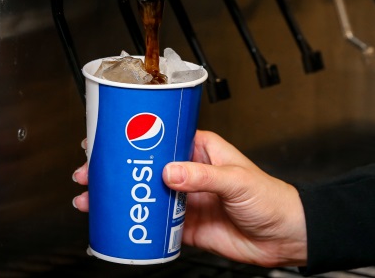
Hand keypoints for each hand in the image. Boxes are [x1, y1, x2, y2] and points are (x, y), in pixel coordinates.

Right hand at [72, 131, 306, 267]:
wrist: (285, 236)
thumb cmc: (271, 198)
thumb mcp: (237, 180)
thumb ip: (203, 177)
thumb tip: (169, 173)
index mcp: (203, 150)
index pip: (162, 138)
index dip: (134, 138)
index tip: (109, 139)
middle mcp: (191, 172)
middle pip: (145, 167)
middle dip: (116, 169)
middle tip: (89, 173)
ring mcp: (187, 199)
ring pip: (145, 194)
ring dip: (120, 196)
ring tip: (92, 200)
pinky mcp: (187, 226)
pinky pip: (155, 223)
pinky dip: (136, 223)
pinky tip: (118, 223)